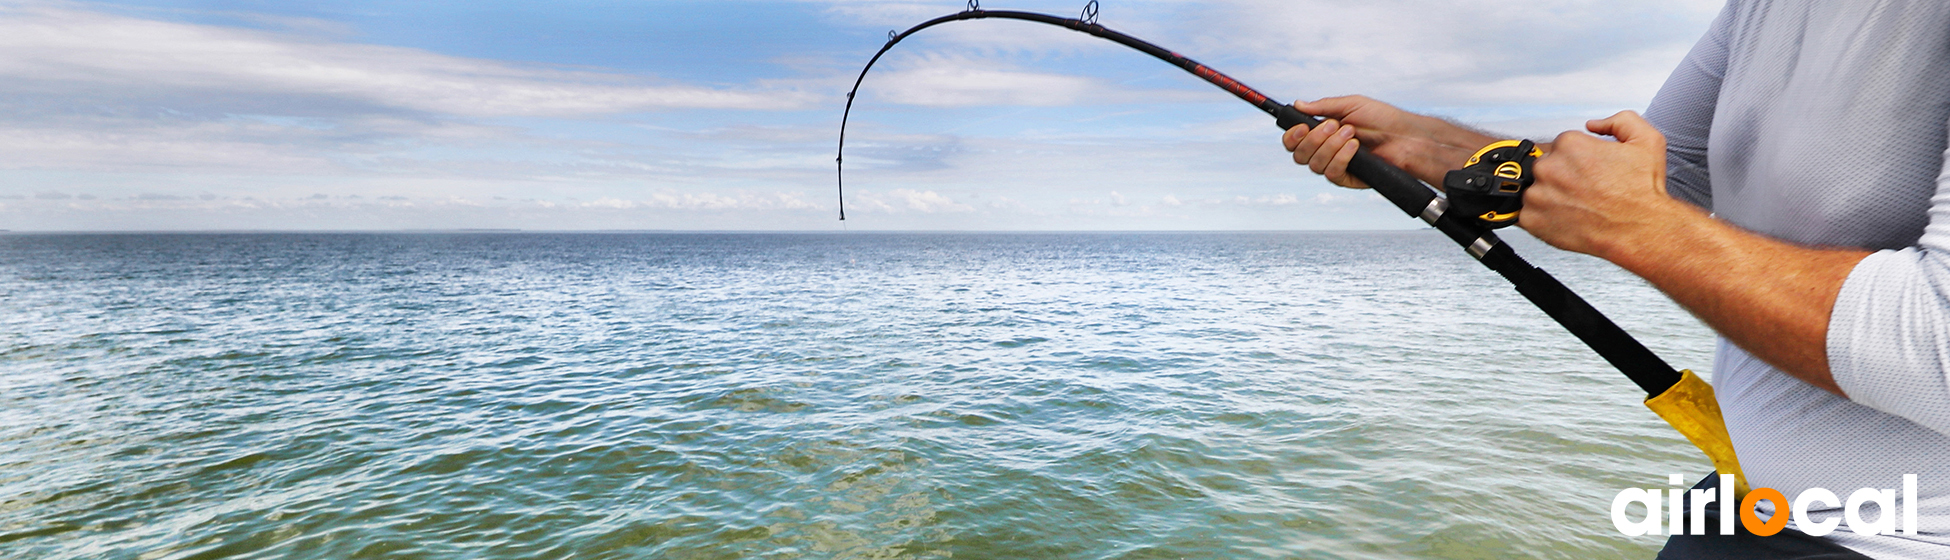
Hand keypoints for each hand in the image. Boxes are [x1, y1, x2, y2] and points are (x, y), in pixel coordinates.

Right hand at [1280, 95, 1496, 186]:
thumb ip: (1323, 106)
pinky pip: (1332, 174)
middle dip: (1314, 139)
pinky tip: (1355, 147)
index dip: (1292, 136)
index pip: (1294, 141)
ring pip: (1314, 164)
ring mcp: (1336, 166)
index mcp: (1322, 134)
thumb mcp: (1351, 105)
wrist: (1404, 136)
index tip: (1302, 127)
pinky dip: (1341, 158)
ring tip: (1352, 134)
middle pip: (1299, 155)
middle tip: (1335, 126)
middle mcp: (1325, 151)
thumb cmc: (1382, 118)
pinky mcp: (1348, 179)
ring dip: (1331, 147)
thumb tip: (1298, 104)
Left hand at [1522, 111, 1687, 257]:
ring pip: (1536, 190)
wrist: (1640, 229)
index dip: (1578, 159)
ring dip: (1551, 197)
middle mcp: (1549, 167)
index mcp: (1570, 145)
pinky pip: (1528, 214)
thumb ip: (1619, 121)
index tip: (1589, 171)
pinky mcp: (1531, 219)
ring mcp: (1537, 195)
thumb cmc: (1641, 192)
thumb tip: (1594, 124)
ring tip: (1578, 205)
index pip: (1562, 146)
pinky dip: (1543, 218)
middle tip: (1585, 189)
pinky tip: (1567, 218)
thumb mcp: (1646, 140)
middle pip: (1546, 166)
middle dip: (1563, 176)